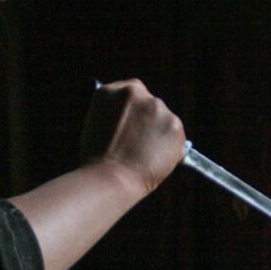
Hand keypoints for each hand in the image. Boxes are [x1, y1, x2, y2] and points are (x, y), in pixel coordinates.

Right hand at [81, 79, 185, 194]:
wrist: (112, 178)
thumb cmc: (97, 161)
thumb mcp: (95, 127)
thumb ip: (112, 115)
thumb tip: (127, 120)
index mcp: (110, 92)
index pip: (130, 91)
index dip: (133, 110)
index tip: (133, 123)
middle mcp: (135, 93)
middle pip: (149, 103)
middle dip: (147, 121)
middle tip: (139, 143)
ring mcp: (157, 107)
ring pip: (163, 119)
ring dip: (159, 133)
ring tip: (144, 155)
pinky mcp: (175, 124)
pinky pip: (175, 136)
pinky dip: (170, 147)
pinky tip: (155, 160)